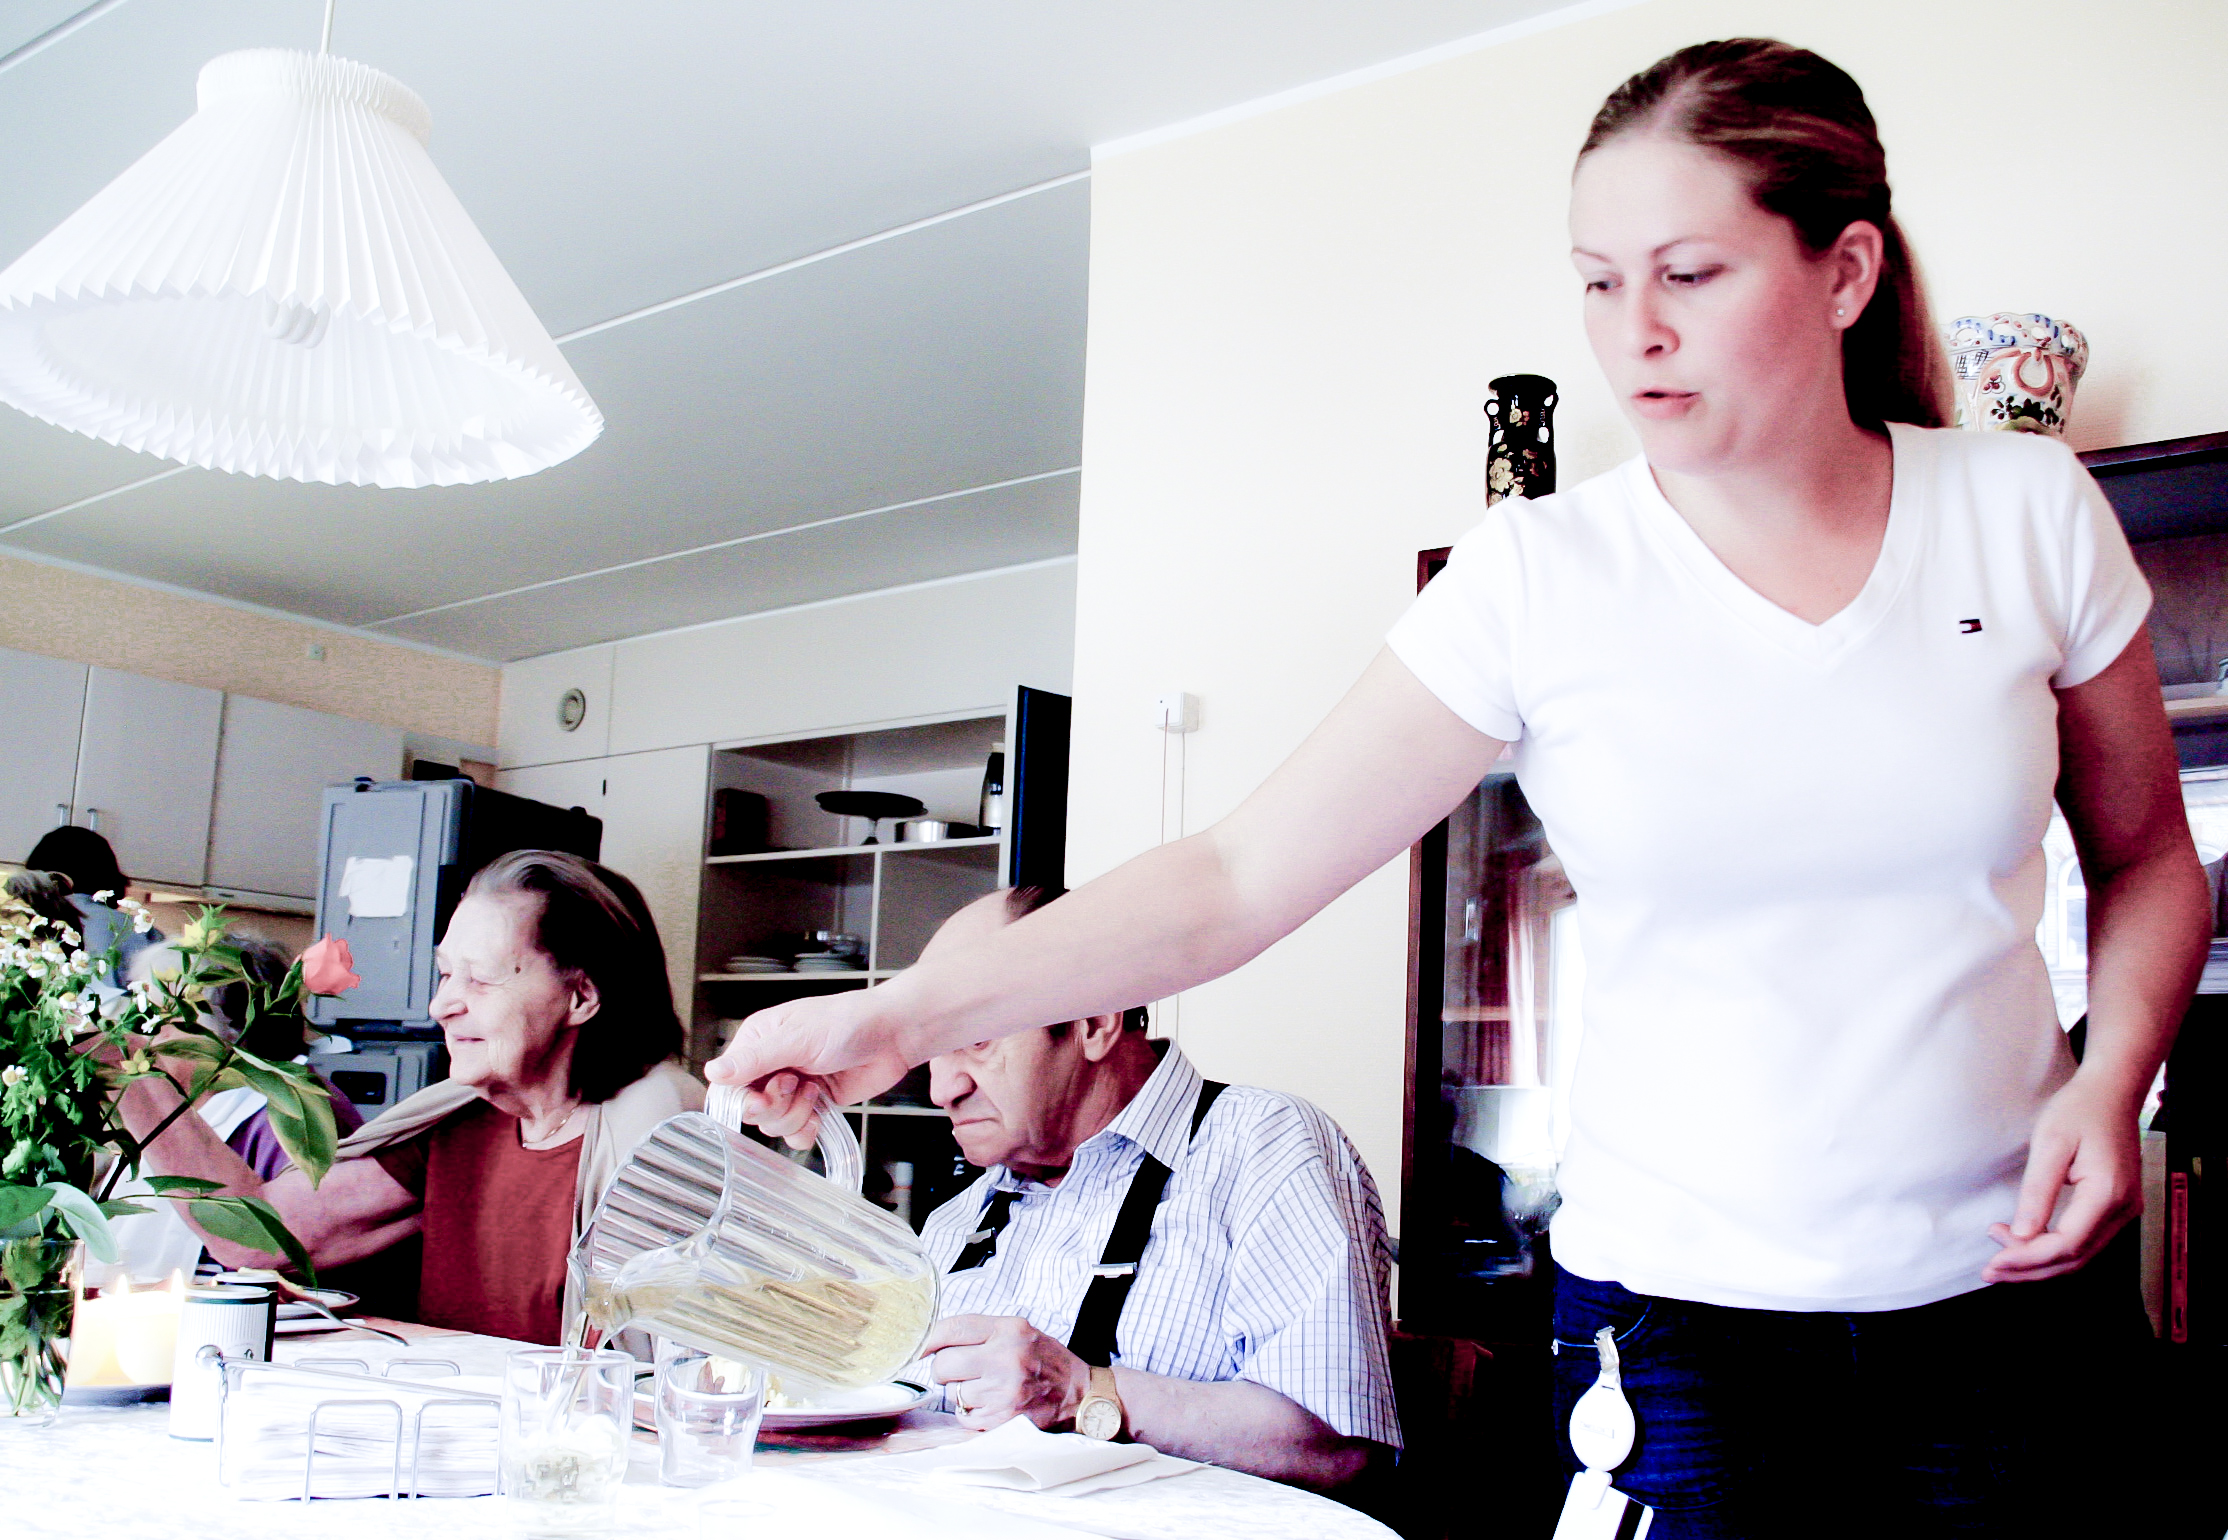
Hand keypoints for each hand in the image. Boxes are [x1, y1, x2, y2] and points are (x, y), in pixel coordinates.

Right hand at [703, 991, 914, 1145]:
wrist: (894, 1034)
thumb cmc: (848, 1022)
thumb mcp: (797, 1038)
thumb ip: (755, 1059)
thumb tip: (713, 1072)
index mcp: (759, 1041)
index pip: (728, 1082)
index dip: (741, 1099)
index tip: (761, 1099)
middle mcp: (773, 1065)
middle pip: (751, 1109)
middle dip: (775, 1106)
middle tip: (797, 1084)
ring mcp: (794, 1087)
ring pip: (773, 1125)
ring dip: (795, 1115)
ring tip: (815, 1089)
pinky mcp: (816, 1104)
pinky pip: (796, 1133)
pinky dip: (807, 1130)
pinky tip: (820, 1114)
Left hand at [921, 1314, 1090, 1431]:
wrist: (1078, 1394)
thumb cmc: (1045, 1361)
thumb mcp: (1019, 1331)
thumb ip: (980, 1332)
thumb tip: (933, 1340)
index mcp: (1009, 1331)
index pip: (953, 1329)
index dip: (928, 1338)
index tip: (918, 1345)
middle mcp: (1006, 1359)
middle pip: (943, 1364)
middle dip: (945, 1369)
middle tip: (961, 1369)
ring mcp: (1003, 1392)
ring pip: (953, 1392)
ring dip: (962, 1392)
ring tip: (987, 1387)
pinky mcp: (1002, 1419)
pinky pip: (964, 1416)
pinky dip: (972, 1412)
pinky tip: (992, 1403)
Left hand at [1983, 1070, 2144, 1282]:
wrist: (2113, 1092)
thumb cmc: (2079, 1110)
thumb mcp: (2050, 1144)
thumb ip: (2038, 1191)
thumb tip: (2022, 1235)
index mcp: (2108, 1194)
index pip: (2067, 1244)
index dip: (2028, 1258)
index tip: (1994, 1259)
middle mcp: (2123, 1210)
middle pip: (2076, 1259)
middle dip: (2031, 1269)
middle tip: (1990, 1269)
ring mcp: (2125, 1211)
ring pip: (2082, 1255)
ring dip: (2041, 1262)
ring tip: (2000, 1255)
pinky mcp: (2117, 1208)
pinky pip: (2086, 1242)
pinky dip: (2055, 1249)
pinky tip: (2026, 1242)